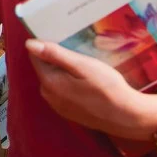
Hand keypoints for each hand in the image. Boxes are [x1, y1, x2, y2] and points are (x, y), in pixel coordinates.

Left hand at [26, 39, 156, 139]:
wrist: (126, 117)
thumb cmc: (107, 87)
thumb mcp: (83, 66)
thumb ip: (55, 55)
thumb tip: (29, 43)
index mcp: (48, 82)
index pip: (36, 56)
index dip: (48, 45)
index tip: (64, 39)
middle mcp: (48, 95)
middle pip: (45, 67)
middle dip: (58, 57)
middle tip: (79, 51)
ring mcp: (57, 106)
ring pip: (54, 78)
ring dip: (65, 70)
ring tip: (85, 64)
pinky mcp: (68, 112)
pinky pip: (62, 90)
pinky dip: (70, 82)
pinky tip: (88, 80)